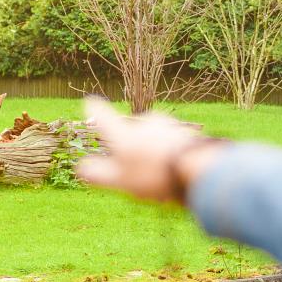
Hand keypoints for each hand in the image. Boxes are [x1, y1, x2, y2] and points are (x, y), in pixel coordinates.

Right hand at [75, 96, 224, 203]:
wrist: (199, 167)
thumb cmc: (154, 174)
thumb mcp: (120, 179)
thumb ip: (99, 174)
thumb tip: (82, 168)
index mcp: (122, 132)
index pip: (102, 113)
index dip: (94, 109)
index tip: (90, 102)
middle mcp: (144, 122)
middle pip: (130, 128)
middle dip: (128, 141)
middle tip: (129, 164)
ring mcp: (167, 126)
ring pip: (152, 135)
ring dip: (151, 148)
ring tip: (155, 174)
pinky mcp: (187, 134)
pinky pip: (172, 143)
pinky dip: (169, 153)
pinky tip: (173, 171)